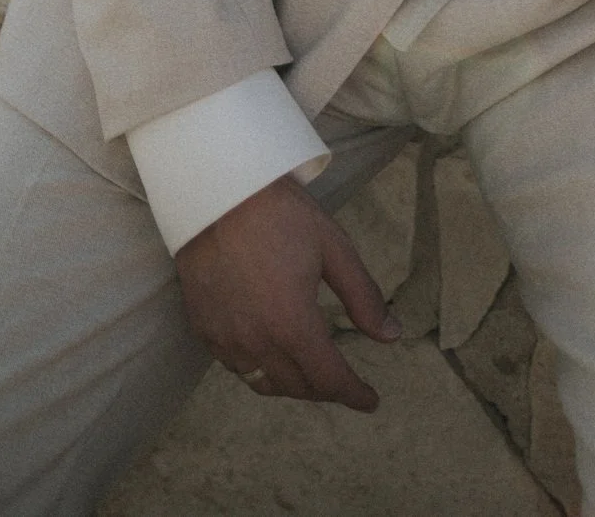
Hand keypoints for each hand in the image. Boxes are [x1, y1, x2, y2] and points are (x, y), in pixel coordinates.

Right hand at [174, 174, 400, 408]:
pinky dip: (260, 369)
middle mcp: (257, 343)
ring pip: (264, 383)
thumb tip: (391, 336)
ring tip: (311, 372)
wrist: (217, 193)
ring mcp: (226, 340)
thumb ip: (362, 296)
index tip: (370, 401)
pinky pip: (237, 367)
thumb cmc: (281, 215)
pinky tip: (271, 351)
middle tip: (344, 381)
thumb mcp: (333, 247)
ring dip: (292, 384)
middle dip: (326, 389)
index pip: (329, 379)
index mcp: (293, 324)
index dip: (353, 394)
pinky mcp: (204, 330)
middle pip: (297, 386)